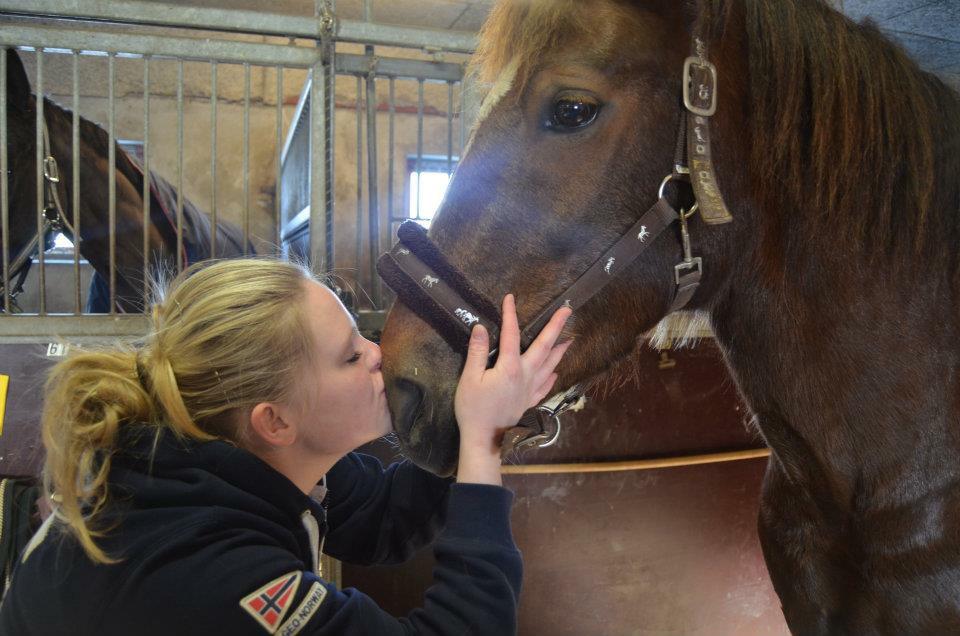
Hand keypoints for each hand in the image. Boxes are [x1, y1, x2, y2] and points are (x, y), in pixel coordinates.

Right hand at [454, 294, 571, 483]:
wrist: (484, 439)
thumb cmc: (473, 408)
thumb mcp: (469, 378)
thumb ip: (477, 352)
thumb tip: (481, 328)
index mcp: (510, 367)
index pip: (512, 334)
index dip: (511, 314)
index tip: (510, 298)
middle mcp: (525, 375)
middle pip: (543, 347)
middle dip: (555, 327)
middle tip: (567, 311)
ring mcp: (529, 390)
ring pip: (549, 365)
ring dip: (559, 351)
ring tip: (569, 339)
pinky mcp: (529, 402)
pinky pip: (545, 386)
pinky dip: (552, 376)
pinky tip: (555, 373)